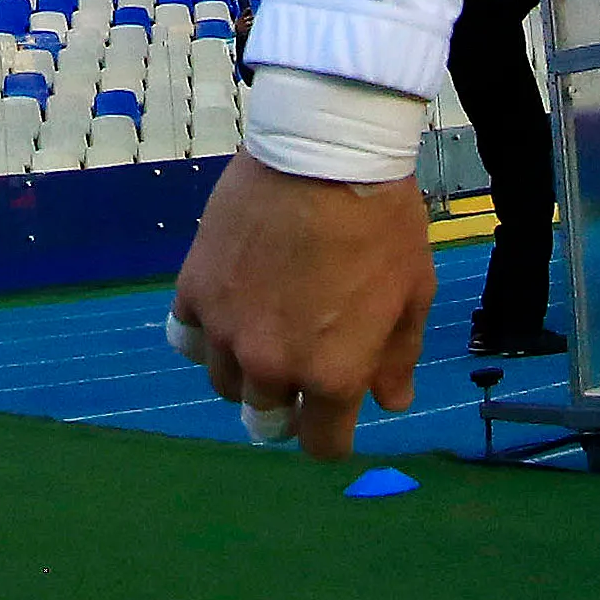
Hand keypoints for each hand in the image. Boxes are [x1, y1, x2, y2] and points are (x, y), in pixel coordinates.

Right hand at [167, 149, 434, 461]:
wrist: (323, 153)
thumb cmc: (382, 221)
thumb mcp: (411, 292)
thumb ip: (397, 355)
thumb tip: (390, 401)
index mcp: (333, 375)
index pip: (320, 445)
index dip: (330, 435)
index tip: (333, 414)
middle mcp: (271, 365)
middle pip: (265, 420)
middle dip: (285, 406)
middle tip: (297, 371)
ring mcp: (226, 330)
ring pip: (223, 383)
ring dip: (244, 370)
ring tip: (261, 333)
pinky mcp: (193, 290)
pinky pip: (189, 337)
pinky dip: (207, 333)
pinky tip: (227, 307)